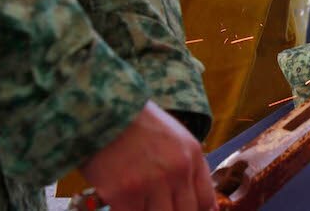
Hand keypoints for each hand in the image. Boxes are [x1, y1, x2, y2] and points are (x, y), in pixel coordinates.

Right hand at [81, 101, 216, 210]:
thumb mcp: (176, 138)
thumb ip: (190, 167)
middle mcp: (178, 170)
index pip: (205, 201)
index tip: (182, 210)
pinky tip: (122, 203)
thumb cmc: (137, 125)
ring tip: (140, 201)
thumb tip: (206, 205)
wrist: (103, 110)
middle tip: (157, 205)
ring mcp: (152, 183)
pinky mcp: (124, 194)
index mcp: (192, 156)